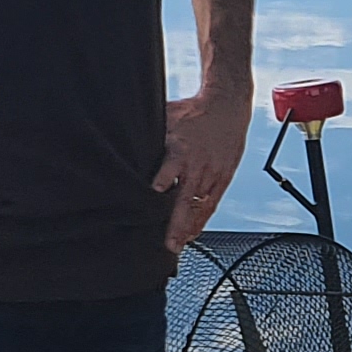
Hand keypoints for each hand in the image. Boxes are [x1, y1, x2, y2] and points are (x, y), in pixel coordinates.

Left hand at [156, 81, 249, 248]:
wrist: (227, 106)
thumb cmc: (194, 112)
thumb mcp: (166, 118)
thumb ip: (150, 138)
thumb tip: (124, 145)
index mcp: (180, 149)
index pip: (169, 169)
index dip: (161, 182)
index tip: (153, 196)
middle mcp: (197, 166)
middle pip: (186, 200)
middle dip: (177, 224)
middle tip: (169, 244)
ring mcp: (212, 174)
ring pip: (200, 207)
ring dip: (189, 227)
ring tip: (178, 245)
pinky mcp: (223, 178)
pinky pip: (212, 203)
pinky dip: (202, 219)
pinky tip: (193, 232)